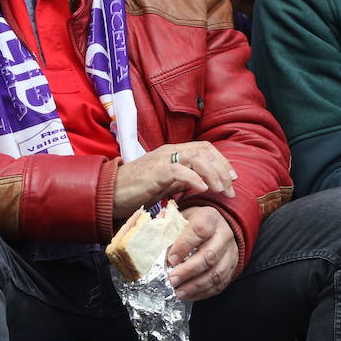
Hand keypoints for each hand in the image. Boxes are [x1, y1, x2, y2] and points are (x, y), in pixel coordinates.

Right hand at [113, 142, 237, 218]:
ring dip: (213, 173)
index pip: (204, 148)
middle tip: (231, 188)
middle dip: (222, 168)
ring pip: (196, 157)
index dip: (221, 161)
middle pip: (204, 150)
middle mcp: (169, 151)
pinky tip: (203, 189)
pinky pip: (179, 171)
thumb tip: (200, 183)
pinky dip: (194, 179)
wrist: (108, 193)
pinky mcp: (154, 172)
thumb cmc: (134, 190)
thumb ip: (181, 180)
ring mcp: (162, 159)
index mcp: (172, 152)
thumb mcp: (163, 183)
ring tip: (221, 190)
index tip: (232, 178)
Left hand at [167, 206, 239, 300]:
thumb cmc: (194, 223)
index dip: (184, 246)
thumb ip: (168, 224)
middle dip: (189, 270)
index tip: (170, 259)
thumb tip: (150, 232)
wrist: (216, 227)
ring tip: (179, 292)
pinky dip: (204, 292)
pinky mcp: (232, 267)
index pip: (200, 231)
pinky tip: (189, 295)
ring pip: (217, 272)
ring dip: (196, 285)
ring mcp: (231, 252)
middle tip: (172, 280)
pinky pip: (221, 283)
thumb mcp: (183, 217)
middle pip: (209, 255)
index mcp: (210, 218)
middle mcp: (224, 234)